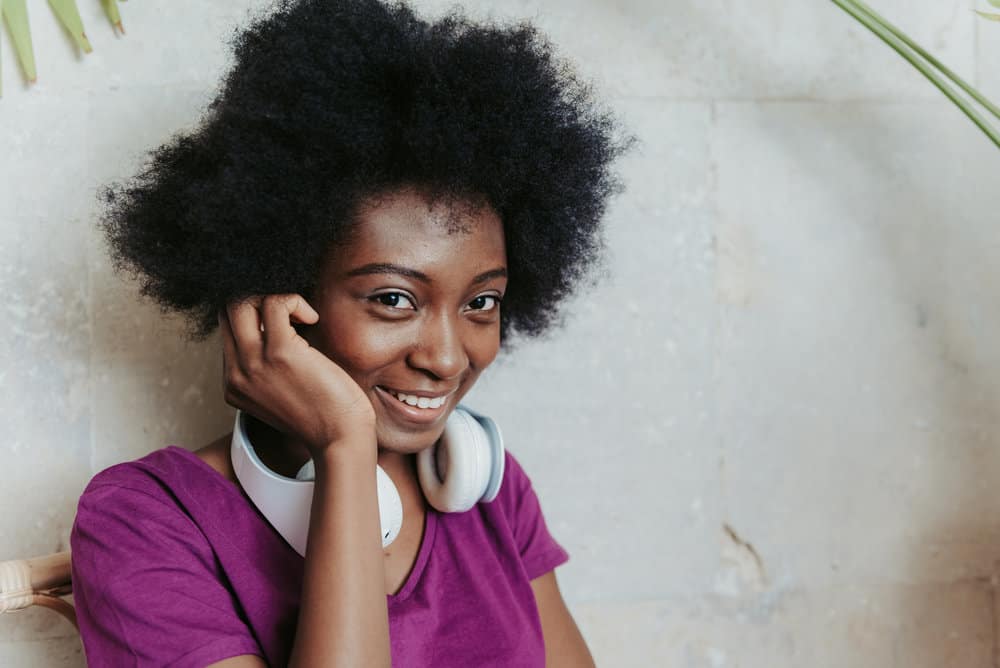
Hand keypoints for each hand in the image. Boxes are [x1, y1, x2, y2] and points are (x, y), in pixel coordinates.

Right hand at [218, 294, 375, 455]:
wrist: (340, 439)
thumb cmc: (323, 412)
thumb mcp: (280, 390)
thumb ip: (265, 365)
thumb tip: (272, 323)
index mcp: (233, 383)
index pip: (227, 329)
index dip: (253, 315)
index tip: (284, 323)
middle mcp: (236, 374)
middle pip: (227, 310)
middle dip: (258, 300)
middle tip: (289, 314)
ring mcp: (253, 363)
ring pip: (242, 302)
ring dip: (276, 299)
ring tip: (301, 317)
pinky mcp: (280, 353)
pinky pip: (274, 303)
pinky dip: (294, 301)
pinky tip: (311, 318)